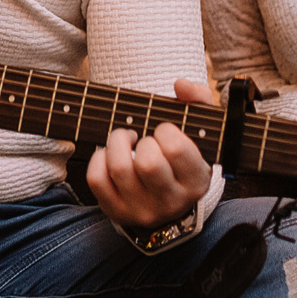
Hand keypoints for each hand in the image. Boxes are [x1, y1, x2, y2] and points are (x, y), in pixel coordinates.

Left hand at [86, 78, 215, 232]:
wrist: (169, 199)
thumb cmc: (182, 156)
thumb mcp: (200, 131)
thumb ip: (198, 100)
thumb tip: (180, 86)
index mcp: (196, 182)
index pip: (176, 149)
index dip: (166, 131)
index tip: (165, 131)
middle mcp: (171, 201)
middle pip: (148, 163)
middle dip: (141, 139)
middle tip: (143, 137)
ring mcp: (143, 210)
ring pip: (119, 168)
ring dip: (117, 142)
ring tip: (126, 140)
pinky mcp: (117, 212)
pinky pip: (97, 179)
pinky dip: (99, 158)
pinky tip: (111, 155)